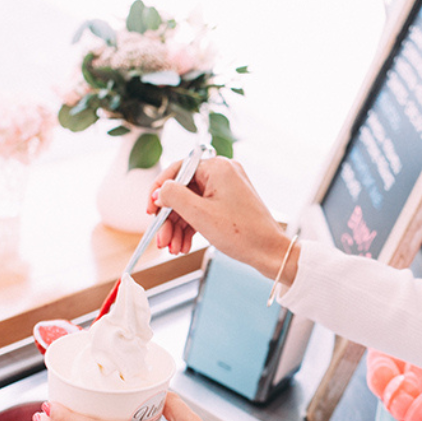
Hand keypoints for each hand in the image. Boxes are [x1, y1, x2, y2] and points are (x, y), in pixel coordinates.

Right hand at [148, 157, 291, 279]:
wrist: (270, 253)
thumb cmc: (242, 233)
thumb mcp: (200, 214)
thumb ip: (174, 197)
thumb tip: (159, 191)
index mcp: (217, 167)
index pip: (177, 170)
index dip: (159, 191)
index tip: (151, 210)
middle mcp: (223, 174)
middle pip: (183, 191)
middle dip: (169, 218)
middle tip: (161, 239)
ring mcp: (227, 189)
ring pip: (191, 204)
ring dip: (178, 227)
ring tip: (172, 248)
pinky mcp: (230, 205)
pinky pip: (203, 211)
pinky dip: (191, 228)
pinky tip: (183, 245)